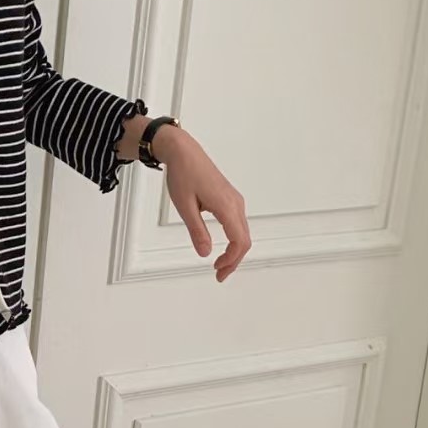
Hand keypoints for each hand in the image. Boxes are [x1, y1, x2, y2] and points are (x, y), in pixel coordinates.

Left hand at [153, 125, 250, 282]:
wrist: (184, 152)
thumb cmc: (183, 174)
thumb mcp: (184, 207)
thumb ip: (197, 231)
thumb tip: (205, 253)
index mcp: (226, 206)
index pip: (239, 240)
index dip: (231, 259)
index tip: (218, 271)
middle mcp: (236, 203)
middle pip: (245, 239)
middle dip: (234, 260)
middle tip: (219, 275)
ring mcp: (235, 200)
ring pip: (243, 232)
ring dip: (234, 251)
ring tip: (220, 265)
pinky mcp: (230, 199)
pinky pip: (238, 224)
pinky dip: (233, 240)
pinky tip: (222, 247)